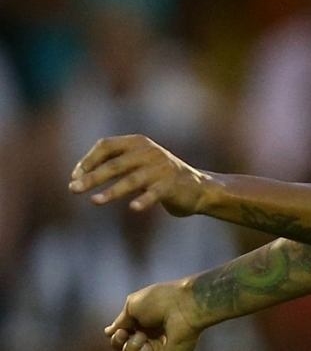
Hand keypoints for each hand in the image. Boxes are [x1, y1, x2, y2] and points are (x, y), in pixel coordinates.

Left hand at [69, 135, 212, 215]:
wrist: (196, 188)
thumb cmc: (158, 176)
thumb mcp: (138, 162)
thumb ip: (114, 163)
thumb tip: (77, 176)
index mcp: (138, 142)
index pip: (106, 145)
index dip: (88, 160)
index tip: (74, 176)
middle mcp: (150, 152)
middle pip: (116, 164)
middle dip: (93, 177)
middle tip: (73, 189)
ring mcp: (162, 168)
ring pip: (132, 180)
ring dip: (111, 191)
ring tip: (94, 201)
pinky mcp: (172, 185)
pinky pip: (155, 193)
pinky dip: (144, 200)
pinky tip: (134, 208)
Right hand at [105, 279, 205, 350]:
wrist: (184, 306)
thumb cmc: (161, 300)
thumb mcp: (134, 305)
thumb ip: (121, 320)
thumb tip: (108, 331)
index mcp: (143, 322)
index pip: (122, 337)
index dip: (117, 336)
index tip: (121, 330)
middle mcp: (149, 335)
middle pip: (123, 348)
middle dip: (119, 342)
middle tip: (128, 333)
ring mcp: (158, 346)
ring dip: (131, 347)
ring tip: (143, 337)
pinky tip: (148, 345)